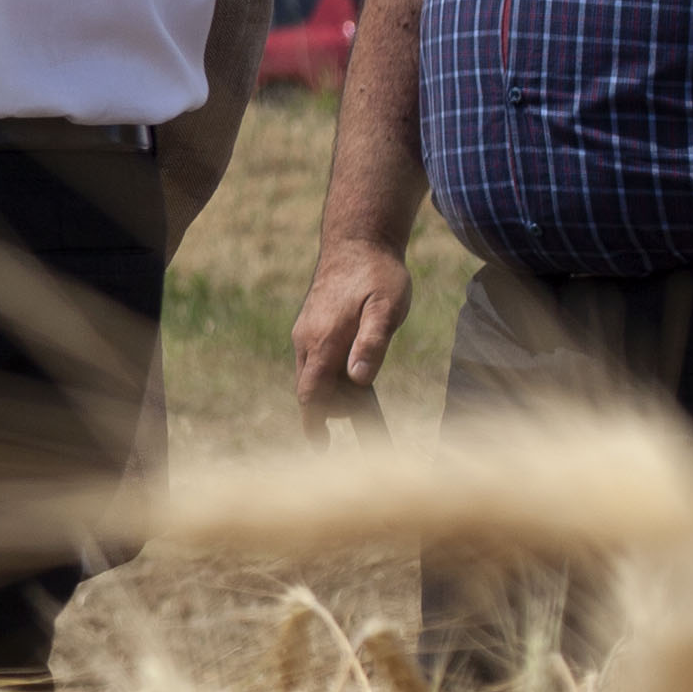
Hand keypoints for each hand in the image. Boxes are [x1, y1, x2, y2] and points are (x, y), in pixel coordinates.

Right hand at [289, 240, 409, 426]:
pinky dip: (333, 379)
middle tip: (371, 425)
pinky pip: (317, 364)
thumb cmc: (377, 275)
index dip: (315, 423)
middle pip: (312, 391)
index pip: (311, 393)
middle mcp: (307, 342)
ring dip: (336, 396)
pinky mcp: (312, 329)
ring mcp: (306, 335)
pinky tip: (358, 377)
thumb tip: (360, 381)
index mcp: (323, 341)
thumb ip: (373, 343)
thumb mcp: (386, 308)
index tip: (321, 449)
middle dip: (335, 412)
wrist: (356, 241)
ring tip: (368, 408)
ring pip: (313, 378)